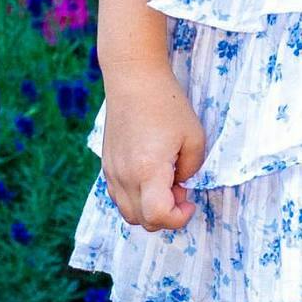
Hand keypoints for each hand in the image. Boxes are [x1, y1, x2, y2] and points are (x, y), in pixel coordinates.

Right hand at [98, 74, 205, 230]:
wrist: (133, 80)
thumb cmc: (167, 104)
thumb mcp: (195, 137)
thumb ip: (192, 169)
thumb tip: (179, 184)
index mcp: (147, 170)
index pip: (157, 216)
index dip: (178, 217)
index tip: (190, 199)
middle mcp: (124, 176)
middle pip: (142, 221)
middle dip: (166, 214)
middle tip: (180, 187)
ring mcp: (112, 172)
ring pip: (128, 213)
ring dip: (150, 208)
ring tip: (166, 181)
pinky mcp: (107, 166)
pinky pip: (119, 197)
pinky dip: (137, 198)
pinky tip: (151, 176)